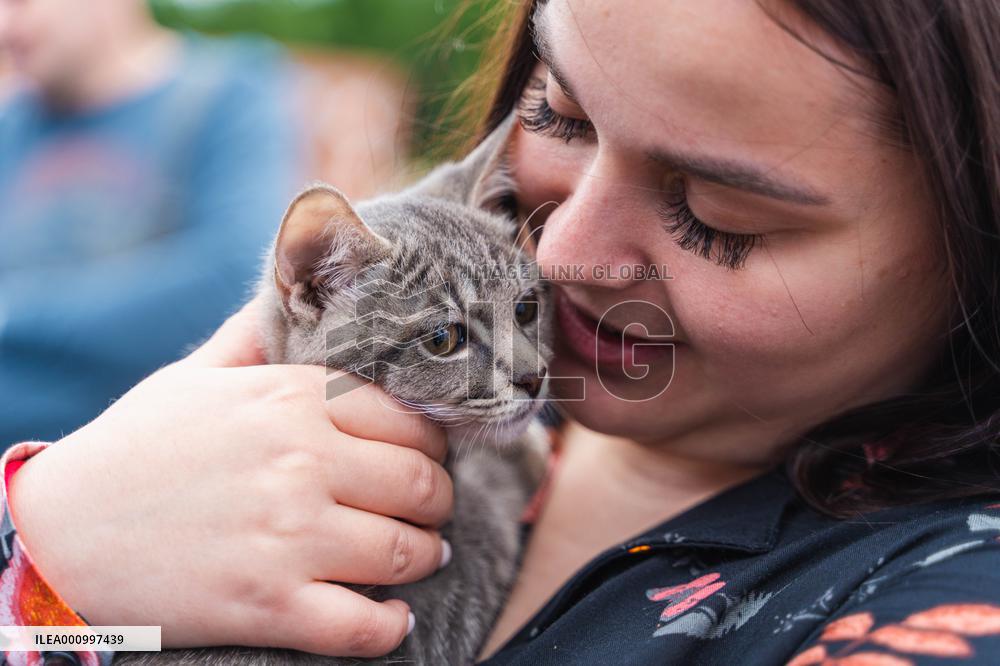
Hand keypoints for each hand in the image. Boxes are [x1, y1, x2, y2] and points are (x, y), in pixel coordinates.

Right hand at [8, 299, 452, 656]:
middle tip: (430, 510)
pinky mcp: (269, 605)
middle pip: (423, 486)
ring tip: (422, 556)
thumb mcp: (195, 375)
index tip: (426, 458)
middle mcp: (301, 463)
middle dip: (438, 501)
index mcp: (292, 401)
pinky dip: (392, 627)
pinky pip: (366, 626)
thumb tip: (288, 291)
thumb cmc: (136, 448)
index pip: (410, 420)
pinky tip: (393, 616)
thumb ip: (253, 335)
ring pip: (409, 552)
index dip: (431, 444)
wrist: (62, 533)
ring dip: (426, 557)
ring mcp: (288, 537)